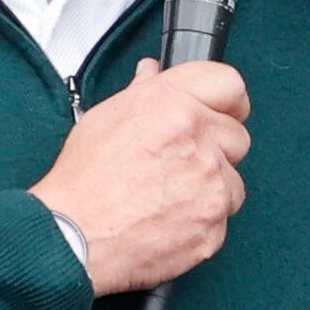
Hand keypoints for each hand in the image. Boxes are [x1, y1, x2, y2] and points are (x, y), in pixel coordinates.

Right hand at [29, 58, 250, 294]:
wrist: (72, 236)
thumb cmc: (83, 181)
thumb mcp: (105, 118)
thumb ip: (142, 91)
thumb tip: (153, 72)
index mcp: (172, 105)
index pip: (229, 84)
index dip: (227, 100)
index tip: (226, 111)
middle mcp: (196, 138)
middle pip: (237, 135)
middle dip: (216, 148)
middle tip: (183, 162)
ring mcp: (210, 184)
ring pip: (233, 179)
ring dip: (212, 187)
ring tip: (170, 195)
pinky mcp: (213, 223)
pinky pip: (223, 217)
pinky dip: (203, 220)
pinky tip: (171, 218)